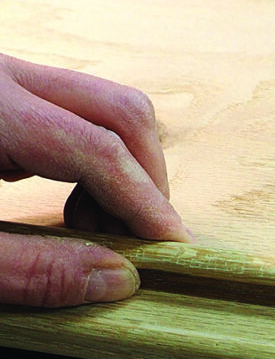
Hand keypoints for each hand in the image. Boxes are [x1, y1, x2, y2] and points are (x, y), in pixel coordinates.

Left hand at [0, 54, 189, 306]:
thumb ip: (31, 270)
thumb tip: (119, 279)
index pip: (100, 150)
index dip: (147, 205)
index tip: (174, 251)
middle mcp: (3, 79)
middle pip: (119, 111)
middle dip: (149, 180)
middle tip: (141, 241)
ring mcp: (7, 83)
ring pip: (104, 109)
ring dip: (125, 174)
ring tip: (95, 230)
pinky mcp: (7, 96)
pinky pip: (78, 116)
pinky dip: (96, 165)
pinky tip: (73, 209)